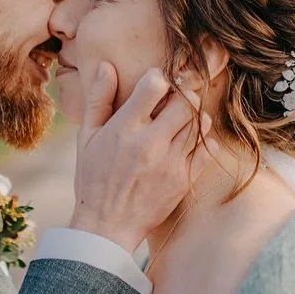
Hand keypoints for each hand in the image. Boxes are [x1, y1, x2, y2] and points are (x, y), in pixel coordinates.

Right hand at [69, 64, 212, 253]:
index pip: (155, 85)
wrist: (106, 227)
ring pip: (198, 123)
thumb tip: (106, 66)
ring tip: (179, 119)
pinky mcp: (184, 180)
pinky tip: (189, 139)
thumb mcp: (86, 137)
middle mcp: (150, 143)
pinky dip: (204, 139)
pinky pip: (208, 149)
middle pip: (184, 101)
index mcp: (124, 129)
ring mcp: (171, 163)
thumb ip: (99, 100)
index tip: (154, 85)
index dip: (158, 78)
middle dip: (182, 94)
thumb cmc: (93, 179)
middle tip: (174, 98)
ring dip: (193, 115)